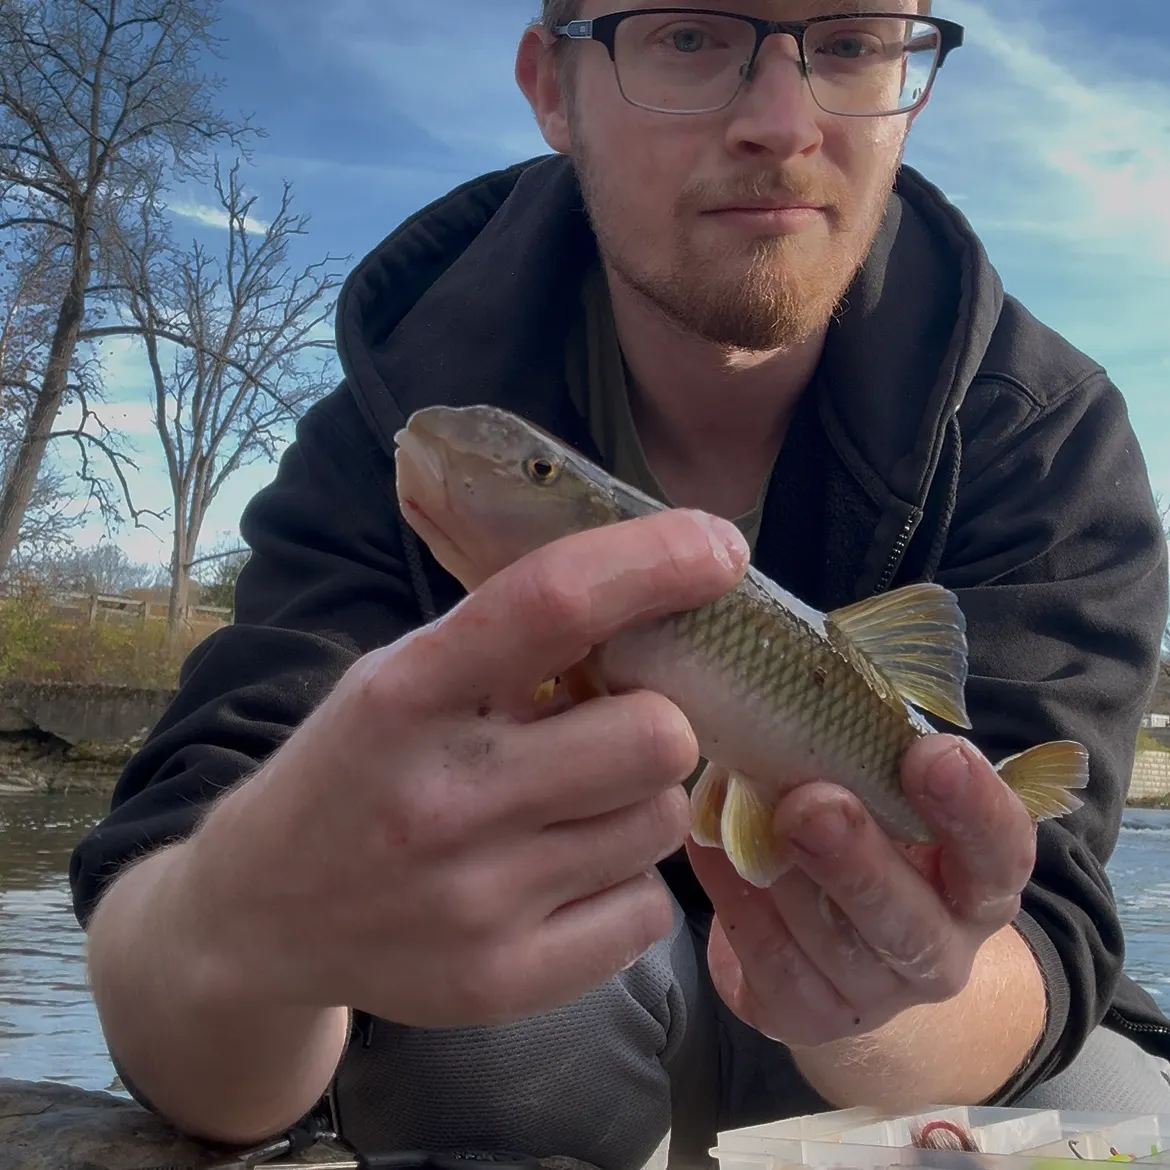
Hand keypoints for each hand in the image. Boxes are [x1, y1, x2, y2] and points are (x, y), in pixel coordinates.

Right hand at [179, 508, 748, 1029]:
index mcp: (405, 694)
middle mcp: (440, 800)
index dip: (652, 561)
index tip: (716, 547)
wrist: (257, 917)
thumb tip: (646, 600)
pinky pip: (647, 913)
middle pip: (656, 735)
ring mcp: (475, 903)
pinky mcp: (503, 983)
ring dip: (637, 800)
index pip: (551, 604)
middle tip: (609, 728)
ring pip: (661, 822)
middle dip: (653, 720)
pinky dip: (624, 884)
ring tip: (573, 804)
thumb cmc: (351, 770)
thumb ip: (504, 644)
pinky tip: (565, 873)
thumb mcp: (397, 678)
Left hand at [686, 734, 1037, 1048]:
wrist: (834, 948)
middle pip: (911, 919)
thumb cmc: (865, 834)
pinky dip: (735, 901)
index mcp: (976, 883)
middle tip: (812, 803)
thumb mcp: (882, 793)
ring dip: (783, 878)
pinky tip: (706, 848)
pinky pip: (770, 963)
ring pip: (834, 945)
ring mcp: (875, 994)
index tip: (932, 751)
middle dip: (859, 859)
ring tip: (743, 820)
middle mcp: (941, 948)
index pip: (1001, 853)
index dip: (974, 807)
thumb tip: (803, 683)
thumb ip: (865, 753)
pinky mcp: (807, 1016)